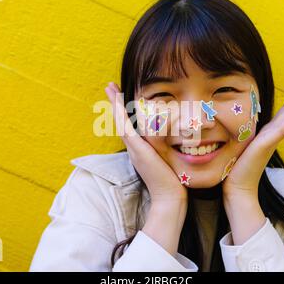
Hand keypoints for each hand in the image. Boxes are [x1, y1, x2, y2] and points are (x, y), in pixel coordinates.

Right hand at [105, 82, 187, 202]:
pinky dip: (121, 115)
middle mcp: (134, 147)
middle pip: (120, 120)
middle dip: (115, 102)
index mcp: (139, 149)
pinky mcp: (138, 150)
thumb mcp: (167, 160)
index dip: (124, 111)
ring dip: (115, 103)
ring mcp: (134, 148)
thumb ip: (166, 148)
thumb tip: (174, 139)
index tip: (121, 97)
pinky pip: (126, 128)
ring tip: (110, 87)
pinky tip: (117, 102)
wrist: (169, 196)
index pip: (129, 125)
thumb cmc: (172, 181)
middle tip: (110, 86)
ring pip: (120, 121)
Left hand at [223, 72, 283, 197]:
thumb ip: (247, 135)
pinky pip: (282, 128)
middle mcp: (273, 134)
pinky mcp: (266, 145)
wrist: (237, 187)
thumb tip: (240, 125)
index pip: (283, 110)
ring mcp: (272, 139)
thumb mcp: (242, 144)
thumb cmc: (238, 168)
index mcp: (268, 132)